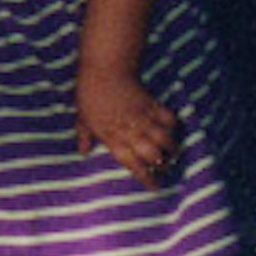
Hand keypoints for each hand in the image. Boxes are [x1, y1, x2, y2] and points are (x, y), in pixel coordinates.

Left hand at [76, 61, 180, 186]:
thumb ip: (84, 135)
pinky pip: (169, 119)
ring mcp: (143, 117)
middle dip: (162, 166)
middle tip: (164, 168)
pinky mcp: (152, 104)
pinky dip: (173, 126)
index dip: (146, 178)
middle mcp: (130, 130)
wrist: (104, 68)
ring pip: (165, 139)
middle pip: (153, 155)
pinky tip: (171, 130)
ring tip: (170, 153)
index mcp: (112, 137)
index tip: (155, 187)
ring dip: (171, 148)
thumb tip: (83, 151)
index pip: (132, 164)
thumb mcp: (82, 117)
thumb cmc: (89, 93)